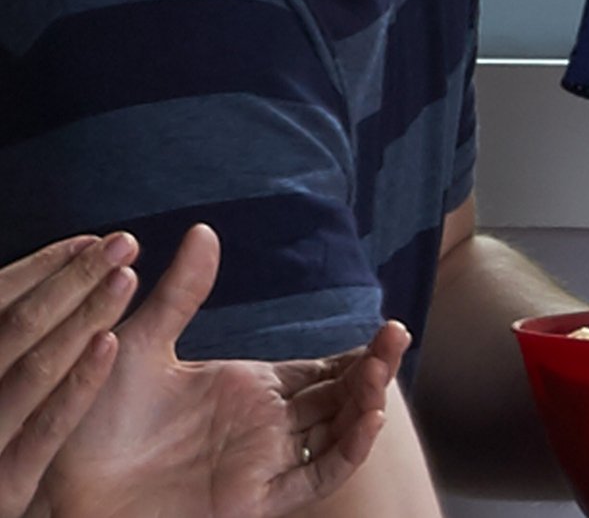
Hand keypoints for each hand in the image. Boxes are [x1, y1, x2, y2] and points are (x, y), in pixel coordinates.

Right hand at [0, 234, 141, 517]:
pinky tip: (109, 343)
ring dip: (79, 319)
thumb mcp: (26, 370)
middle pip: (15, 330)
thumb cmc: (23, 436)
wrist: (38, 515)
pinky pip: (40, 433)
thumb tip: (136, 256)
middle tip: (121, 244)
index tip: (90, 240)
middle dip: (69, 282)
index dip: (40, 270)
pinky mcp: (7, 488)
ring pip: (29, 372)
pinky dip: (74, 384)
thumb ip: (51, 319)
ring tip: (125, 278)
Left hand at [32, 223, 408, 517]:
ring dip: (366, 404)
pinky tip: (366, 418)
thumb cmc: (92, 419)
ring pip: (334, 434)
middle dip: (374, 369)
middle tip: (397, 334)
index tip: (387, 325)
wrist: (59, 484)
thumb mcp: (140, 344)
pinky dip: (346, 452)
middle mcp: (263, 426)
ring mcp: (260, 464)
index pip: (322, 372)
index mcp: (248, 389)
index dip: (358, 353)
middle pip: (339, 398)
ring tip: (385, 367)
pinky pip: (313, 478)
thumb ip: (181, 292)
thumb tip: (206, 229)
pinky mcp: (250, 500)